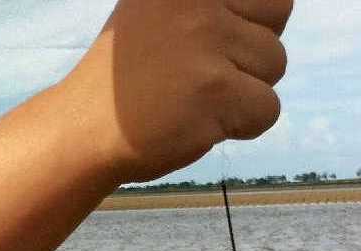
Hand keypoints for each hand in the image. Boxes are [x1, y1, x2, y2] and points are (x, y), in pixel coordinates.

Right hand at [62, 0, 292, 182]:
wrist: (83, 129)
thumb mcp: (158, 9)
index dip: (247, 20)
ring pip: (275, 65)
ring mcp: (205, 43)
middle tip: (200, 70)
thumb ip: (209, 2)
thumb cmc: (126, 76)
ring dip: (243, 89)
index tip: (208, 42)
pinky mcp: (214, 91)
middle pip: (277, 17)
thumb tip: (275, 2)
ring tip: (192, 96)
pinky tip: (197, 120)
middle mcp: (196, 1)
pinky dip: (241, 125)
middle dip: (251, 50)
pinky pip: (267, 109)